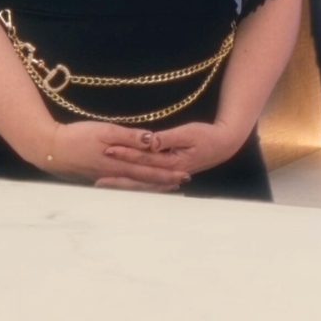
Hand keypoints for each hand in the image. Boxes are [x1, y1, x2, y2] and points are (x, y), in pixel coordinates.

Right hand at [48, 120, 191, 191]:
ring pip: (135, 185)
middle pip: (145, 180)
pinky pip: (123, 185)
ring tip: (167, 187)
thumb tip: (153, 140)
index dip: (168, 172)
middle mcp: (115, 175)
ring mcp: (106, 178)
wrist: (50, 149)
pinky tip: (139, 186)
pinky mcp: (97, 178)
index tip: (184, 173)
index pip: (149, 169)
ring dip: (152, 186)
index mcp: (120, 163)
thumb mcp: (105, 131)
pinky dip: (136, 186)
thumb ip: (130, 137)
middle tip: (182, 183)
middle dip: (165, 182)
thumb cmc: (77, 137)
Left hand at [104, 119, 244, 179]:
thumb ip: (166, 139)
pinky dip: (135, 187)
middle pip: (139, 178)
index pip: (143, 159)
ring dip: (123, 185)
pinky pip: (149, 184)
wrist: (224, 144)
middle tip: (97, 179)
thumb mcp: (188, 133)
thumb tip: (148, 141)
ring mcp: (169, 176)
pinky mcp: (170, 175)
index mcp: (172, 163)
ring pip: (142, 184)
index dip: (125, 154)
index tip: (107, 150)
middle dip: (118, 177)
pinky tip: (123, 188)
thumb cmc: (207, 135)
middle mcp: (169, 174)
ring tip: (103, 185)